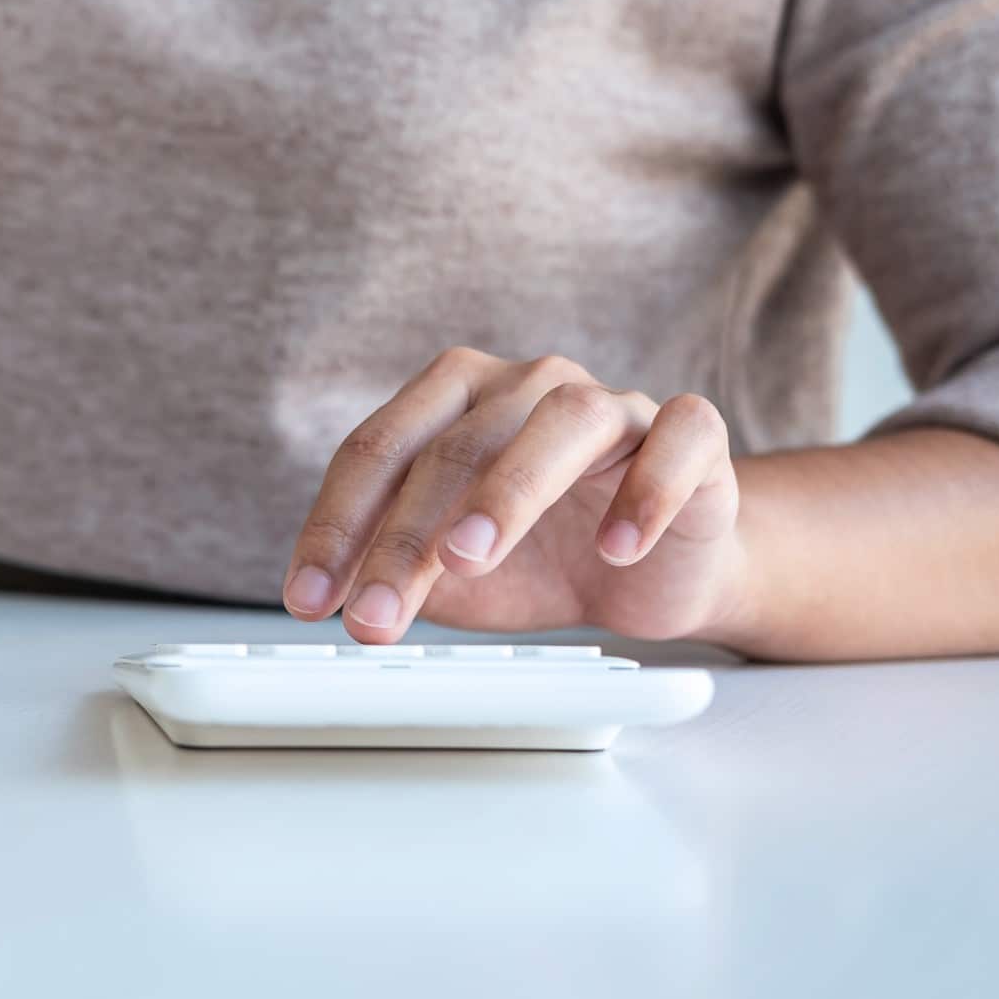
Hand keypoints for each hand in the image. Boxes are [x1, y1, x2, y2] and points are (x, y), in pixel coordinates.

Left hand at [282, 349, 744, 643]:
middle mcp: (526, 384)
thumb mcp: (452, 578)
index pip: (378, 449)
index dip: (336, 525)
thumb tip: (337, 602)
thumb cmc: (544, 559)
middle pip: (455, 445)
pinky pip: (677, 437)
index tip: (309, 599)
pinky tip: (618, 548)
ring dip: (507, 492)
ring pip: (560, 422)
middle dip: (404, 537)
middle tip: (373, 614)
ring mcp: (611, 403)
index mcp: (453, 398)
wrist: (662, 573)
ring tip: (467, 560)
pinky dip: (648, 490)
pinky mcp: (689, 435)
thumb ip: (398, 572)